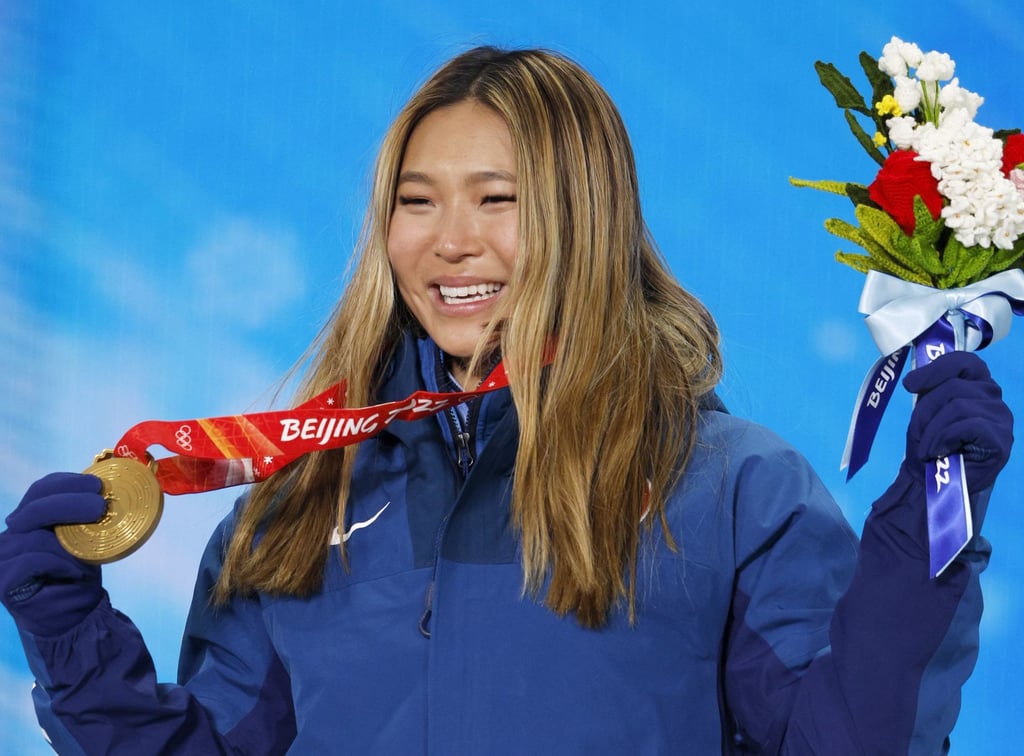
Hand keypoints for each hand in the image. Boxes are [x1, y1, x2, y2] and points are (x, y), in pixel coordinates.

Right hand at [0, 473, 107, 635]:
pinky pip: (31, 559)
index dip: (67, 483)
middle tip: (99, 506)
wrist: (76, 617)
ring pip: (34, 536)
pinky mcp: (2, 581)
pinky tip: (72, 572)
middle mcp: (11, 535)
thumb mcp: (85, 540)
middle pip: (35, 507)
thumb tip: (102, 490)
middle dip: (70, 502)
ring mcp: (1, 558)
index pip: (40, 490)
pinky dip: (57, 563)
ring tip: (85, 559)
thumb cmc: (79, 576)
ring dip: (67, 546)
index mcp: (29, 520)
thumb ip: (83, 518)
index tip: (96, 485)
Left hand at [902, 351, 1013, 494]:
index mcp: (978, 385)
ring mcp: (1002, 419)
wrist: (931, 483)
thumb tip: (912, 379)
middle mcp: (994, 398)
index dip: (937, 369)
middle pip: (954, 386)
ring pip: (958, 406)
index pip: (965, 362)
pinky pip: (967, 425)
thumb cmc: (930, 445)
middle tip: (919, 434)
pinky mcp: (1001, 440)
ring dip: (932, 429)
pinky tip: (937, 452)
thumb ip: (929, 391)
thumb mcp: (925, 411)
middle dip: (927, 410)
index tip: (910, 385)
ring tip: (927, 448)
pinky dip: (944, 438)